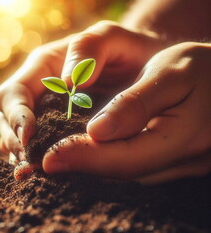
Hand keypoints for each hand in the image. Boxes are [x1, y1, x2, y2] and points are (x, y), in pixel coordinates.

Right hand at [0, 21, 164, 161]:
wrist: (145, 68)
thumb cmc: (127, 50)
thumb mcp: (111, 37)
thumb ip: (88, 48)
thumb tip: (65, 82)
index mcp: (43, 68)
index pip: (13, 93)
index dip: (15, 115)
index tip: (29, 135)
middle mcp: (38, 93)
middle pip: (7, 120)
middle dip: (15, 142)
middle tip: (33, 161)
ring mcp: (46, 115)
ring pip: (18, 140)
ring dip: (24, 157)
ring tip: (36, 173)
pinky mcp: (59, 135)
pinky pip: (40, 152)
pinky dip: (41, 164)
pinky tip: (51, 175)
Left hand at [43, 42, 210, 183]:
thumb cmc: (199, 67)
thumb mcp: (169, 73)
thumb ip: (134, 103)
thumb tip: (96, 132)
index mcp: (184, 136)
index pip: (125, 158)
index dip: (85, 159)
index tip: (49, 157)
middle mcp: (185, 159)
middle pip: (125, 172)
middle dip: (83, 167)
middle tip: (46, 162)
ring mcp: (183, 165)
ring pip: (130, 174)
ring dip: (94, 167)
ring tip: (59, 158)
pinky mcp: (177, 162)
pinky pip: (139, 167)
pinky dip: (111, 161)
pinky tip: (90, 153)